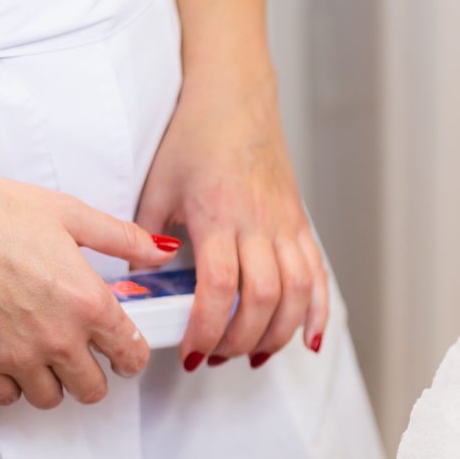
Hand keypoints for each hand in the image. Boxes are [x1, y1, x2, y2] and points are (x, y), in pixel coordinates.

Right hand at [0, 165, 179, 406]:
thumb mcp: (71, 215)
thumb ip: (123, 239)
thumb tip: (159, 251)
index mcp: (89, 303)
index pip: (129, 354)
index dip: (130, 358)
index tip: (123, 357)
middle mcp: (58, 338)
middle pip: (92, 388)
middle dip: (92, 374)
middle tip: (81, 358)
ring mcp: (17, 357)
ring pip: (50, 398)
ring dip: (51, 382)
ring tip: (42, 357)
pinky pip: (7, 398)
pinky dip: (11, 385)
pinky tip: (9, 360)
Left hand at [135, 72, 325, 370]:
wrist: (235, 100)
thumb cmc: (194, 139)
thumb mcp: (157, 187)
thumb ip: (146, 238)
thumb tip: (141, 283)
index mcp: (219, 215)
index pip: (219, 287)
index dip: (207, 328)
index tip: (192, 352)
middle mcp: (259, 223)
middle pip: (263, 299)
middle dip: (240, 340)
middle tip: (216, 357)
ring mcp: (286, 225)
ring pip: (297, 293)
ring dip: (278, 334)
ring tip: (253, 355)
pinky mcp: (301, 224)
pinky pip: (318, 276)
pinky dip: (317, 312)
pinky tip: (308, 340)